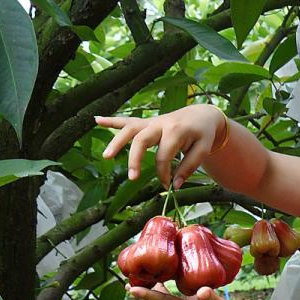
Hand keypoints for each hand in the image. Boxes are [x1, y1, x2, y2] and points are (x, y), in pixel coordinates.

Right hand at [96, 105, 224, 189]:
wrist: (201, 114)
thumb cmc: (202, 134)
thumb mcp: (203, 149)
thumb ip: (189, 167)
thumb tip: (174, 185)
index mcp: (176, 130)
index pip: (164, 155)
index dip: (164, 173)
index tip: (167, 185)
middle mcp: (160, 124)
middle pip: (141, 140)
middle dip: (135, 159)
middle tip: (132, 178)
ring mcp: (150, 122)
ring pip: (129, 129)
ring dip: (116, 141)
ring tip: (106, 156)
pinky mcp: (145, 123)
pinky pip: (126, 121)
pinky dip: (111, 120)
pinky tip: (96, 120)